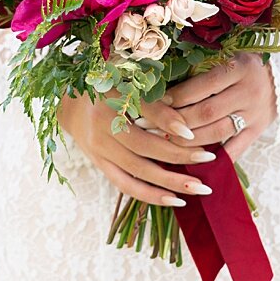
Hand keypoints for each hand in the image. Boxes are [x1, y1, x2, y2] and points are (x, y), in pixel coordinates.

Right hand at [56, 89, 216, 207]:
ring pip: (137, 171)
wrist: (70, 104)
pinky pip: (126, 185)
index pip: (143, 111)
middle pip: (144, 146)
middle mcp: (101, 127)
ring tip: (200, 187)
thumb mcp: (126, 80)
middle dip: (179, 155)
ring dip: (170, 182)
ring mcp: (99, 150)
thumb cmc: (106, 85)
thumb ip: (152, 98)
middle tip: (209, 158)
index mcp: (108, 99)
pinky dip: (151, 195)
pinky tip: (176, 200)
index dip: (167, 121)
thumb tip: (183, 123)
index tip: (192, 133)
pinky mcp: (100, 165)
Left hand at [137, 54, 275, 162]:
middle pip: (205, 112)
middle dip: (175, 123)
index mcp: (237, 68)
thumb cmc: (244, 63)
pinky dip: (213, 160)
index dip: (175, 98)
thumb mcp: (226, 57)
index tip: (154, 104)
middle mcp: (248, 92)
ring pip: (216, 133)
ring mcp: (255, 114)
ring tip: (163, 144)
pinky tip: (192, 164)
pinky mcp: (258, 131)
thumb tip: (161, 87)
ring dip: (188, 142)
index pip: (200, 87)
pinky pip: (235, 150)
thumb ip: (200, 70)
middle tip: (149, 128)